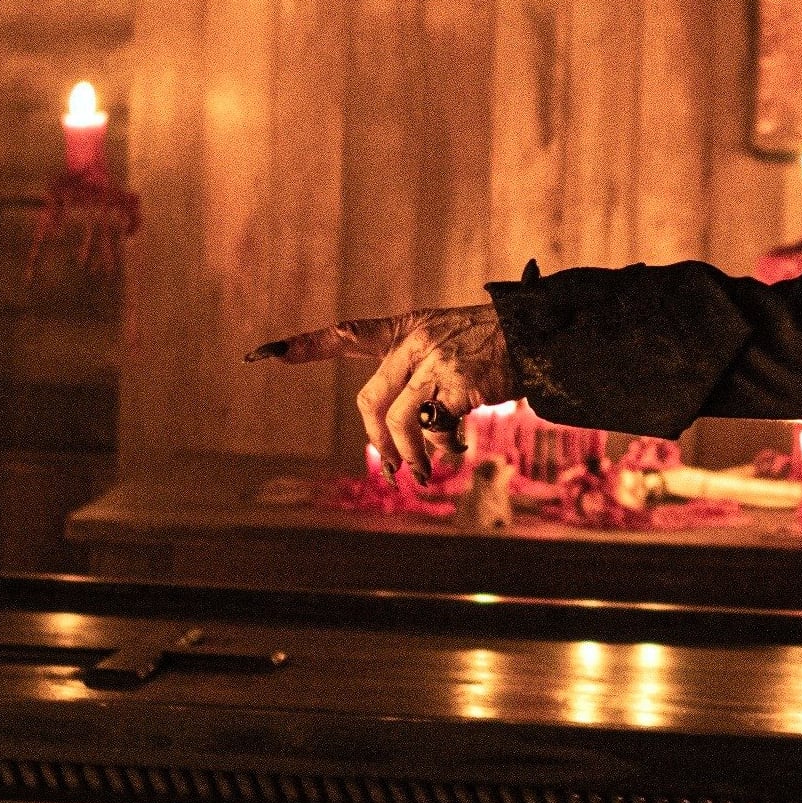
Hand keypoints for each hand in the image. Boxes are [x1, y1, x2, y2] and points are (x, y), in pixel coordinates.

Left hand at [247, 305, 518, 484]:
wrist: (537, 334)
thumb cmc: (496, 342)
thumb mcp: (450, 339)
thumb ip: (420, 368)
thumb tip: (409, 427)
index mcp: (407, 329)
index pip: (349, 334)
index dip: (306, 346)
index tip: (263, 354)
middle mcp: (414, 343)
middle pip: (372, 399)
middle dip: (378, 440)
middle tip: (392, 467)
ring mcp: (434, 362)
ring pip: (400, 421)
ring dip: (409, 455)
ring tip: (422, 473)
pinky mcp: (457, 383)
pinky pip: (436, 428)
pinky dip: (443, 447)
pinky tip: (457, 448)